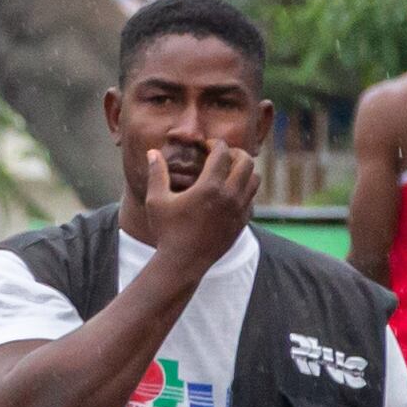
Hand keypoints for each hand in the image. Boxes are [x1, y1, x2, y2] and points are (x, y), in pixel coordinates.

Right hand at [150, 131, 264, 273]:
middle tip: (222, 155)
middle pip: (246, 161)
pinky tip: (229, 193)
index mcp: (209, 187)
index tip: (206, 145)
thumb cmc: (166, 231)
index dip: (214, 144)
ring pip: (254, 179)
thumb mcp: (156, 201)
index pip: (222, 152)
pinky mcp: (242, 222)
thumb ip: (156, 173)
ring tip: (229, 172)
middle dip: (235, 153)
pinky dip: (244, 190)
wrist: (183, 263)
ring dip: (244, 171)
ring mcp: (239, 210)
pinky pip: (252, 198)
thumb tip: (152, 152)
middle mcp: (229, 196)